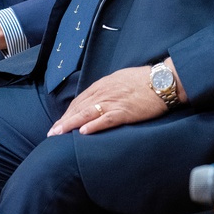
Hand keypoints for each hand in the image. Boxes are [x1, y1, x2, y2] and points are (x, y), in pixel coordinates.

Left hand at [47, 66, 170, 136]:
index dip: (68, 112)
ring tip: (59, 134)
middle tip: (51, 133)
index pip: (80, 100)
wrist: (162, 81)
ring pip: (86, 113)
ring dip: (70, 124)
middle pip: (79, 107)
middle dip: (63, 120)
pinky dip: (93, 125)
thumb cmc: (143, 80)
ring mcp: (114, 102)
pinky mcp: (124, 112)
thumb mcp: (120, 79)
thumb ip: (107, 88)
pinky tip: (83, 132)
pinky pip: (105, 119)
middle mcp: (105, 92)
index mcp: (103, 84)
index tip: (59, 123)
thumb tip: (98, 98)